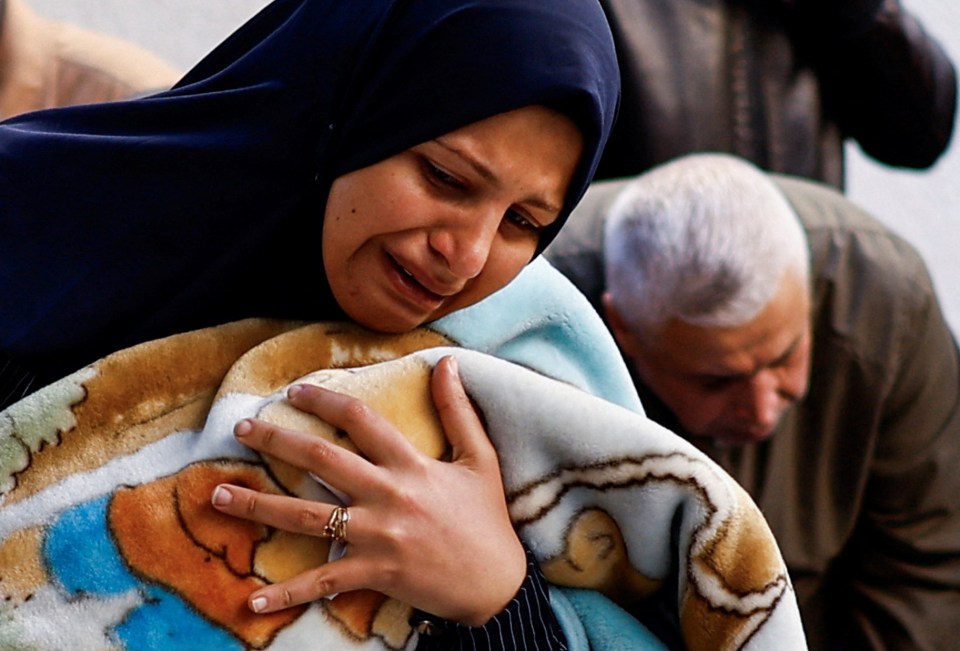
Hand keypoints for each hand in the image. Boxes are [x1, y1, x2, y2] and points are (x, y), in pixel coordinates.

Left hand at [210, 355, 525, 625]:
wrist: (497, 584)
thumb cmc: (487, 519)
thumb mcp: (480, 458)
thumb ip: (458, 410)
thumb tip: (446, 363)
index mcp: (411, 464)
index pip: (359, 420)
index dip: (324, 400)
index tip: (294, 390)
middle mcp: (387, 494)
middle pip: (320, 459)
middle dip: (276, 439)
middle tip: (241, 428)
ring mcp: (376, 535)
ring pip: (305, 516)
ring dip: (257, 505)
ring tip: (218, 494)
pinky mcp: (373, 572)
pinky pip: (322, 582)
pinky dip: (287, 593)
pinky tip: (253, 600)